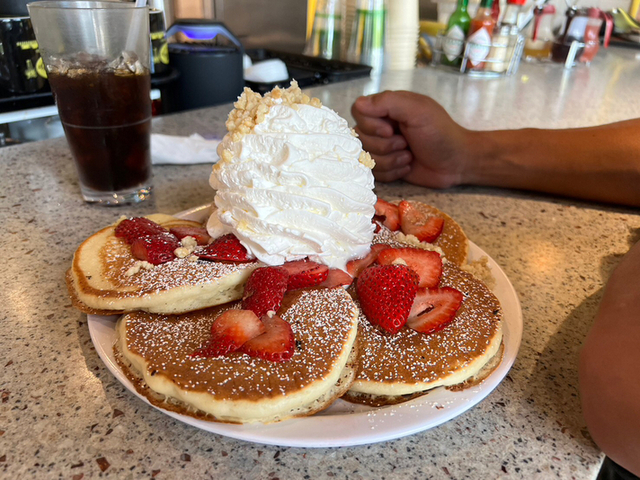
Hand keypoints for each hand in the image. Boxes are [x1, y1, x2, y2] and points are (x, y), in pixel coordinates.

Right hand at [351, 91, 470, 187]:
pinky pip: (374, 173)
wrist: (457, 163)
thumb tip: (358, 104)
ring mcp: (383, 148)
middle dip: (385, 146)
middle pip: (360, 138)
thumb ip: (388, 102)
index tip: (391, 130)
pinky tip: (408, 166)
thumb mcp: (417, 111)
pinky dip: (393, 172)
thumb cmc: (440, 133)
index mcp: (387, 109)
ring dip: (391, 160)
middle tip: (406, 144)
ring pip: (366, 158)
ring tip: (409, 156)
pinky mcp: (386, 167)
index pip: (358, 112)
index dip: (371, 125)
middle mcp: (381, 127)